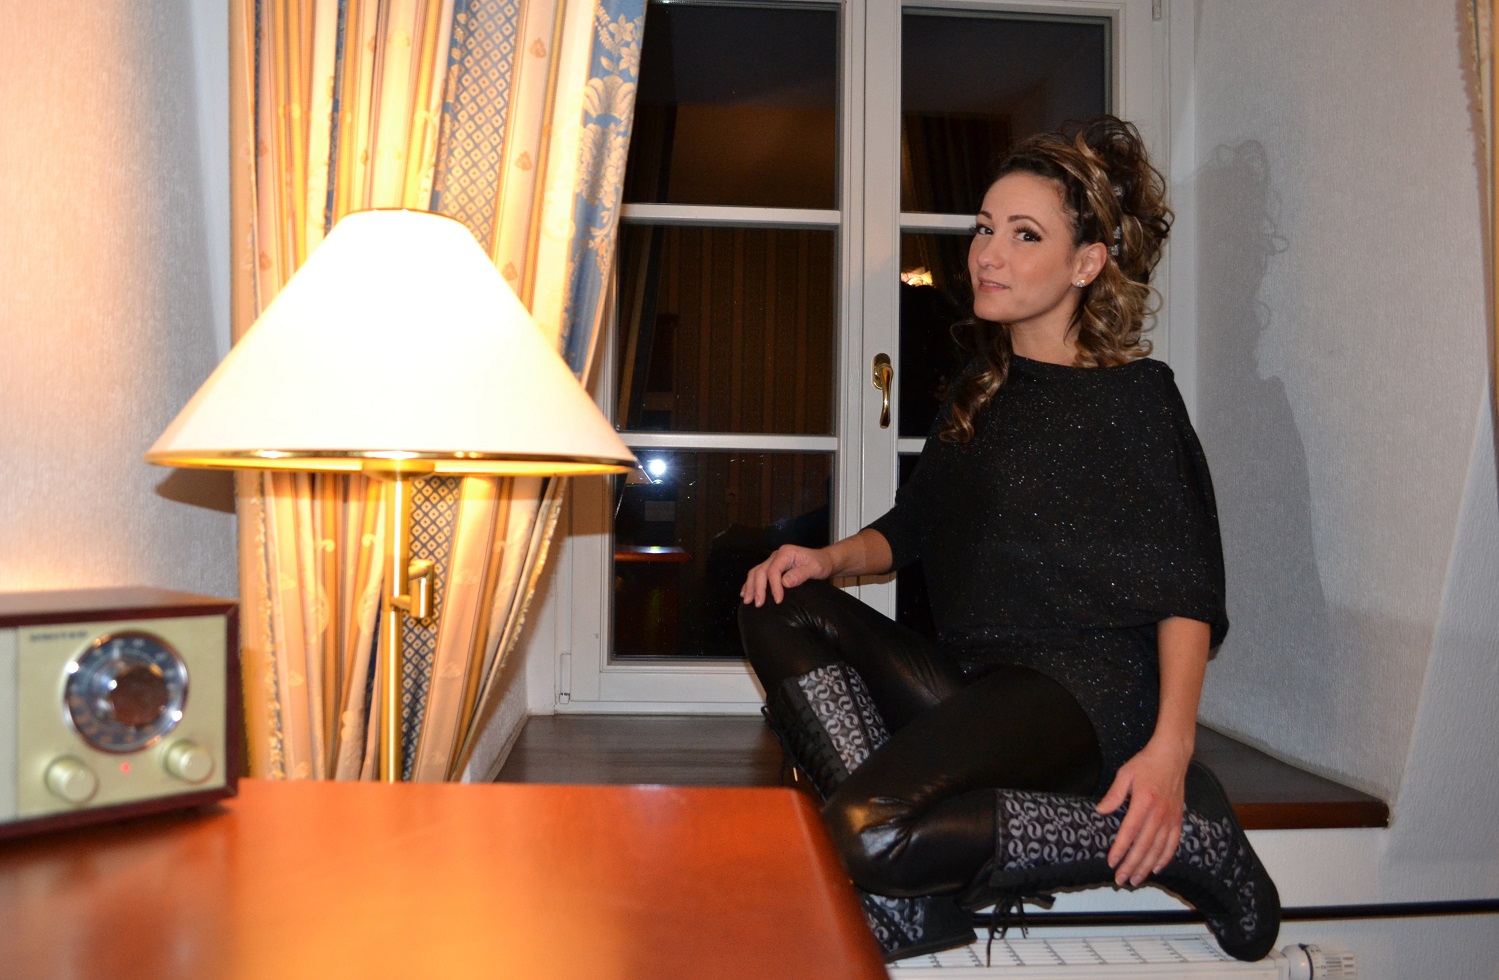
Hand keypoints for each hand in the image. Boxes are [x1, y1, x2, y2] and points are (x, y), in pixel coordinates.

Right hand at [740, 544, 833, 606]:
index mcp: (786, 553)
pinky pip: (757, 574)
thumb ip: (801, 574)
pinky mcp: (772, 567)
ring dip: (750, 586)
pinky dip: (750, 584)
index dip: (774, 586)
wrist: (824, 560)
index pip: (774, 570)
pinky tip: (745, 593)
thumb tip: (785, 582)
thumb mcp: (815, 568)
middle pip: (761, 571)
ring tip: (748, 601)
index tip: (778, 600)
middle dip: (757, 588)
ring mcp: (773, 560)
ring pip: (755, 572)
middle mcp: (776, 555)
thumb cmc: (821, 563)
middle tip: (758, 604)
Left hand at [1095, 739, 1190, 886]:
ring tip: (1136, 880)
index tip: (1112, 862)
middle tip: (1121, 880)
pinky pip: (1173, 843)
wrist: (1172, 756)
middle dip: (1132, 865)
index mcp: (1144, 802)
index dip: (1120, 849)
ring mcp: (1171, 818)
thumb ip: (1114, 794)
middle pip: (1144, 846)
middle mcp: (1159, 813)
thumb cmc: (1146, 763)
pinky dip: (1165, 858)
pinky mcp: (1178, 819)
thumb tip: (1101, 811)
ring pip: (1158, 849)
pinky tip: (1156, 868)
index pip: (1130, 831)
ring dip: (1146, 867)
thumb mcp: (1125, 773)